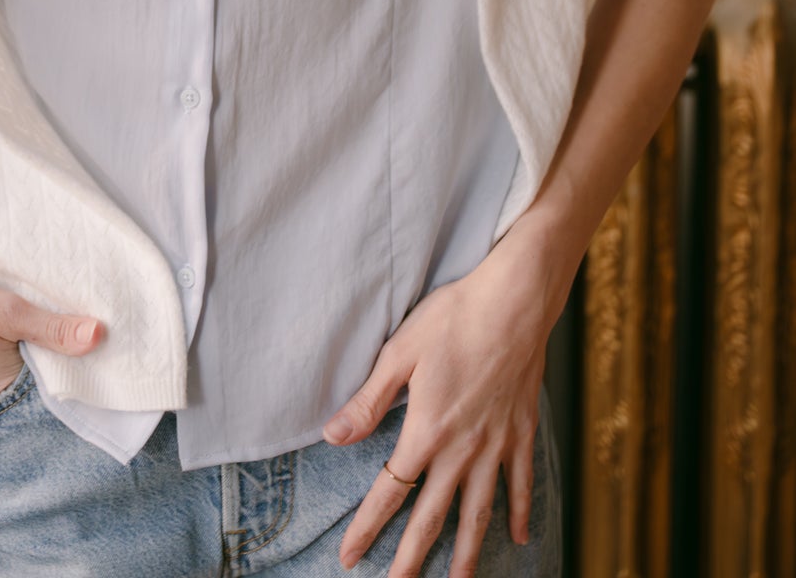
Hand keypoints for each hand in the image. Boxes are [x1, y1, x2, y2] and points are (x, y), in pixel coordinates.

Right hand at [0, 269, 103, 410]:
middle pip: (25, 382)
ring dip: (10, 361)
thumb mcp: (6, 309)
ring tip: (20, 335)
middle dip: (39, 362)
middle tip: (54, 331)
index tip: (85, 343)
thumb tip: (100, 336)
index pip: (51, 382)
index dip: (67, 362)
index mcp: (7, 386)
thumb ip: (52, 326)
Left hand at [321, 236, 552, 575]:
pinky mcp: (521, 431)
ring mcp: (496, 443)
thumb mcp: (400, 354)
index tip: (350, 559)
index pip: (391, 491)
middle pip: (433, 516)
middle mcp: (462, 448)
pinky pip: (520, 483)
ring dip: (468, 552)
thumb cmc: (452, 319)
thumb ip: (368, 402)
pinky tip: (518, 539)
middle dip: (412, 557)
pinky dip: (518, 512)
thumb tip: (333, 437)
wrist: (513, 302)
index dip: (367, 528)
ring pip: (480, 511)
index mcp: (427, 431)